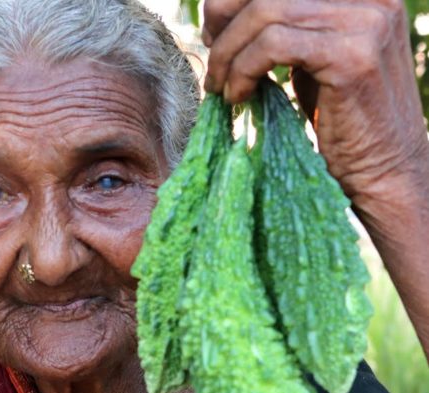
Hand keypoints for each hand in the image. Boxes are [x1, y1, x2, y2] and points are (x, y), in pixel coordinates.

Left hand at [202, 0, 428, 206]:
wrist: (381, 172)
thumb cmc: (339, 119)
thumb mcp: (311, 57)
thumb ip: (285, 27)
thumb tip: (221, 7)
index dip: (234, 1)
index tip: (213, 35)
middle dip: (225, 23)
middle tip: (212, 64)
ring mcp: (366, 22)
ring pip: (265, 12)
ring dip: (228, 54)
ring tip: (221, 88)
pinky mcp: (353, 56)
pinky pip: (272, 45)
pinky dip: (242, 70)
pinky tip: (238, 97)